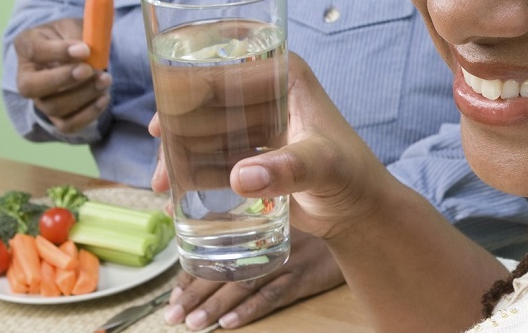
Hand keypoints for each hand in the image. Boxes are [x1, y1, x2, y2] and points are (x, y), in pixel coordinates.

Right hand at [13, 18, 111, 132]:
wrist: (78, 54)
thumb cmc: (73, 37)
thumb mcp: (75, 26)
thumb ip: (79, 35)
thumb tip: (85, 52)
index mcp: (26, 46)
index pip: (34, 51)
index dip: (59, 52)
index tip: (84, 49)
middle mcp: (26, 76)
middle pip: (32, 87)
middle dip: (63, 79)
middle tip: (89, 70)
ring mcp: (40, 99)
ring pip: (54, 107)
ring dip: (83, 95)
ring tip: (105, 79)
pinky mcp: (57, 117)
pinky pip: (68, 125)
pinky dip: (88, 114)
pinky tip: (104, 98)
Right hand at [150, 54, 390, 238]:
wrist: (358, 212)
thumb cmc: (352, 178)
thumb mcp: (324, 168)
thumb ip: (289, 170)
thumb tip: (241, 178)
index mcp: (283, 74)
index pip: (227, 61)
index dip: (188, 74)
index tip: (164, 104)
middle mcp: (264, 90)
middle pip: (205, 92)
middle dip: (177, 118)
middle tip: (161, 152)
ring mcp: (253, 122)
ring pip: (201, 124)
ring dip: (178, 147)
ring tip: (164, 181)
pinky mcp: (248, 150)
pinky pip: (208, 151)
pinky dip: (189, 166)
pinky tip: (174, 189)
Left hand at [163, 228, 343, 329]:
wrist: (354, 212)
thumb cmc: (308, 211)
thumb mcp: (271, 206)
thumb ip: (233, 213)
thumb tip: (181, 213)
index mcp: (254, 221)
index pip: (214, 248)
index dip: (192, 271)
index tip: (174, 293)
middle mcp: (267, 239)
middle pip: (225, 269)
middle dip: (196, 293)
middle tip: (174, 315)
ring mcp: (287, 258)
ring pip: (246, 284)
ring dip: (218, 304)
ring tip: (194, 323)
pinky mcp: (306, 274)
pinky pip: (276, 293)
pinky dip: (252, 308)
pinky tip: (231, 321)